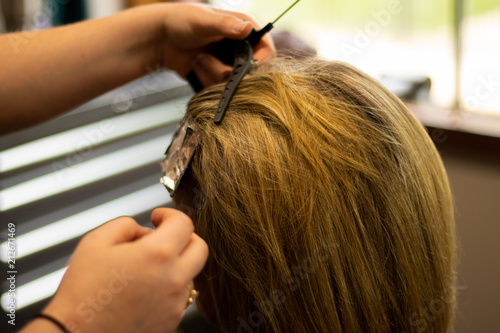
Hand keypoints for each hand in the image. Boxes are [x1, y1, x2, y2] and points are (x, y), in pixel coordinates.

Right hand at [39, 209, 207, 332]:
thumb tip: (145, 231)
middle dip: (184, 237)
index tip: (157, 217)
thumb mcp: (97, 240)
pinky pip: (180, 296)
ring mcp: (175, 304)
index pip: (184, 223)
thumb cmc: (83, 290)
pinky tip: (145, 288)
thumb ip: (127, 224)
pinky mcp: (171, 322)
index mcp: (158, 255)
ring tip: (146, 267)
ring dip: (176, 264)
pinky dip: (169, 287)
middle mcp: (174, 280)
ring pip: (190, 273)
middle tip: (163, 237)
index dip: (170, 214)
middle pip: (200, 248)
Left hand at [158, 3, 275, 85]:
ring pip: (233, 84)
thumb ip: (225, 25)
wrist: (162, 38)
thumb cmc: (182, 20)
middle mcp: (242, 49)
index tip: (244, 69)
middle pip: (251, 73)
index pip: (267, 51)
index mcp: (246, 30)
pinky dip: (205, 81)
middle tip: (206, 58)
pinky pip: (219, 90)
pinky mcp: (219, 79)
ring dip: (212, 73)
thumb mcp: (204, 21)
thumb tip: (246, 29)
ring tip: (198, 58)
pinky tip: (196, 67)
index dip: (260, 63)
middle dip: (228, 71)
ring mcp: (230, 66)